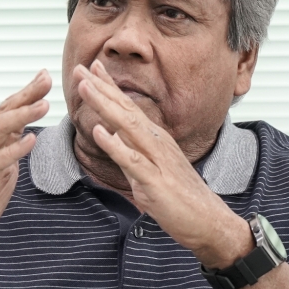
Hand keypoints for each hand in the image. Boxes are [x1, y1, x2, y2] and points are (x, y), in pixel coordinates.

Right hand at [0, 70, 51, 258]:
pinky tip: (29, 141)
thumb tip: (26, 133)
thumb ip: (9, 150)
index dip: (25, 94)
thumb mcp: (0, 170)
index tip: (44, 76)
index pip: (4, 111)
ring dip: (20, 117)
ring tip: (42, 105)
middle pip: (0, 114)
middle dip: (24, 96)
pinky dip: (12, 150)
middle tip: (45, 80)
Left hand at [74, 61, 251, 268]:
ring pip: (127, 127)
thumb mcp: (149, 171)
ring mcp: (156, 160)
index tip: (92, 67)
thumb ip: (130, 153)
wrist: (207, 220)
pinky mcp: (155, 181)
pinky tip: (99, 132)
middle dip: (101, 88)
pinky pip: (132, 161)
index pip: (128, 107)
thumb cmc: (180, 198)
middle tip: (81, 67)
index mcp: (154, 139)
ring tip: (85, 88)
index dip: (109, 87)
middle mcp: (156, 143)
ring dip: (105, 106)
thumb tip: (112, 137)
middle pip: (125, 109)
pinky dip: (115, 146)